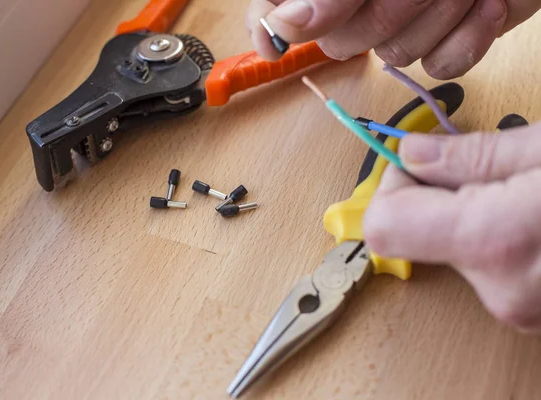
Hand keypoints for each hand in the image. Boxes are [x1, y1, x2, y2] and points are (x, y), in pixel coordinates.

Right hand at [246, 0, 540, 78]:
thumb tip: (283, 25)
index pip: (276, 6)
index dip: (268, 27)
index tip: (272, 43)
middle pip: (340, 42)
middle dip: (385, 13)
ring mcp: (404, 20)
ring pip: (395, 56)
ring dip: (436, 19)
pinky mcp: (445, 39)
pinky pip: (440, 66)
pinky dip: (467, 39)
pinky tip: (483, 6)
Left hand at [362, 124, 540, 332]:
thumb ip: (472, 154)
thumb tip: (412, 153)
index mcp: (493, 241)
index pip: (382, 225)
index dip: (393, 185)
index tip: (419, 160)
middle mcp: (498, 289)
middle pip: (415, 234)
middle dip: (438, 195)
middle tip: (486, 171)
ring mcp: (515, 308)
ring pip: (448, 247)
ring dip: (470, 215)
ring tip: (521, 196)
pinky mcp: (527, 311)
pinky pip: (480, 265)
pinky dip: (492, 237)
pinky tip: (530, 220)